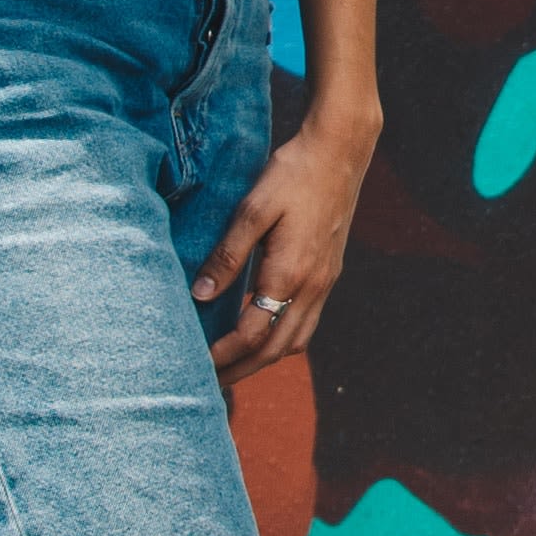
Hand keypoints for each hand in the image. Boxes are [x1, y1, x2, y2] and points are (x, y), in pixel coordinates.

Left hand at [194, 109, 379, 376]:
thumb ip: (227, 254)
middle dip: (242, 370)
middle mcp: (313, 285)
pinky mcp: (329, 272)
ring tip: (233, 366)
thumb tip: (201, 294)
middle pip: (276, 349)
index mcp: (290, 273)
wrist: (341, 151)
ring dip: (264, 360)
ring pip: (296, 340)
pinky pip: (306, 322)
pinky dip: (283, 339)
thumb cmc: (293, 174)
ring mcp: (325, 281)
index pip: (252, 333)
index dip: (223, 354)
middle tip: (208, 384)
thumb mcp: (252, 209)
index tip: (194, 364)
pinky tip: (263, 332)